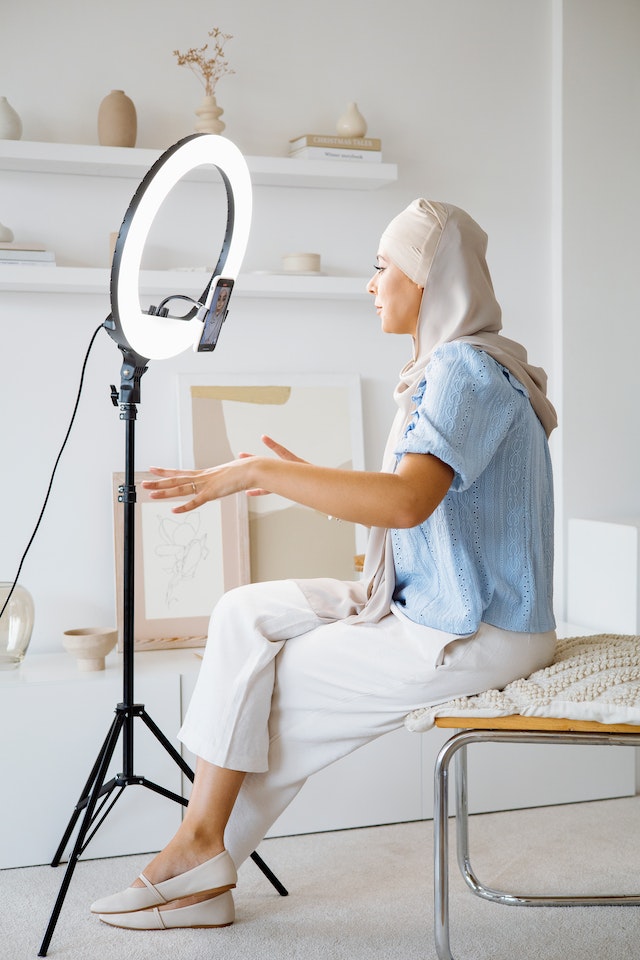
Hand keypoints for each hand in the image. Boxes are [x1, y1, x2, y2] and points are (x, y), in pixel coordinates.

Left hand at [142, 437, 306, 511]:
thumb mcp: (235, 474)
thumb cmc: (249, 470)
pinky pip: (196, 502)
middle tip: (143, 482)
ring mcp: (206, 484)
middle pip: (176, 480)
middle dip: (158, 481)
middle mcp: (203, 477)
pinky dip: (185, 507)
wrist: (254, 468)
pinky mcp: (212, 493)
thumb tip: (237, 473)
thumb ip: (232, 478)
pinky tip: (173, 510)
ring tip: (149, 492)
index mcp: (206, 474)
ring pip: (181, 488)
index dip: (167, 472)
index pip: (182, 473)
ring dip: (165, 492)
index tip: (154, 469)